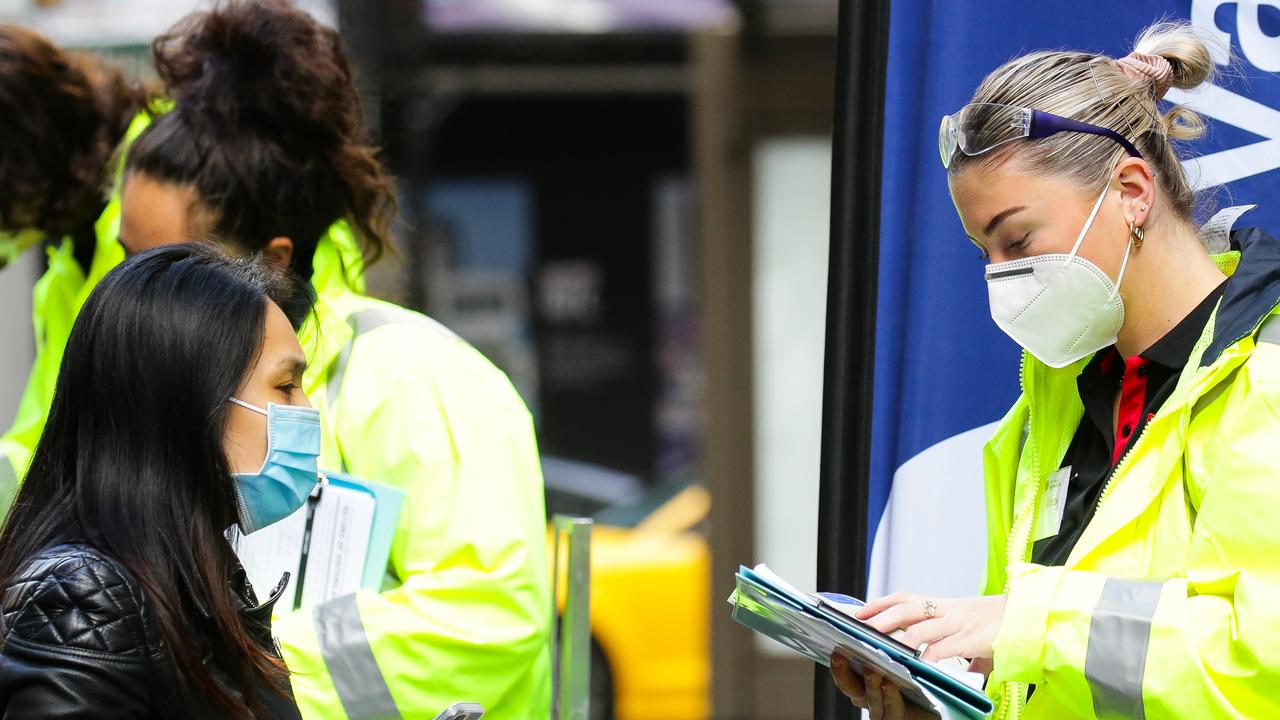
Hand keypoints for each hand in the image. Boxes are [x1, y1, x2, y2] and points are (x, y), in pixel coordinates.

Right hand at [830, 654, 933, 719]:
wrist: (937, 706)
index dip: (838, 664)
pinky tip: (890, 684)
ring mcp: (884, 710)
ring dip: (870, 684)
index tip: (834, 649)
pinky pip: (892, 709)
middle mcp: (870, 698)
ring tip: (871, 669)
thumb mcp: (896, 661)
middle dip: (843, 674)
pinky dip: (890, 696)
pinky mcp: (900, 718)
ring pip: (871, 699)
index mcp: (865, 683)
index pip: (845, 674)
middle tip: (840, 656)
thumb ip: (883, 649)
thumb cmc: (916, 682)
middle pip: (851, 688)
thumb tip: (870, 624)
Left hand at [856, 592, 1006, 661]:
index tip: (861, 611)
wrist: (1027, 617)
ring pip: (922, 627)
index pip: (906, 599)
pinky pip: (945, 648)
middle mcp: (947, 611)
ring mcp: (958, 624)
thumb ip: (952, 643)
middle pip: (907, 608)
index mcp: (944, 606)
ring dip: (900, 637)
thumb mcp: (968, 628)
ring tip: (882, 646)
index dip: (881, 603)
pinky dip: (930, 656)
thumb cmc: (998, 623)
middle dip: (882, 617)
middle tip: (861, 626)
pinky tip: (918, 663)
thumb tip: (944, 661)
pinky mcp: (971, 639)